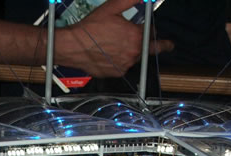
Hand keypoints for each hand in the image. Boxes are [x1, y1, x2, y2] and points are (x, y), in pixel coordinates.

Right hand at [55, 0, 172, 77]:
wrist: (72, 46)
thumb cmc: (90, 28)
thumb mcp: (111, 8)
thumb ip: (130, 0)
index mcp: (136, 37)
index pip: (153, 35)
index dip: (153, 32)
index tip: (159, 37)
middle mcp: (132, 54)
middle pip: (147, 48)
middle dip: (149, 43)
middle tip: (158, 43)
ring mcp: (123, 66)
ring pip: (133, 58)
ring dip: (130, 52)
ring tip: (115, 45)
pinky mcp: (114, 74)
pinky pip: (122, 66)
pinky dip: (119, 61)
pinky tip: (108, 53)